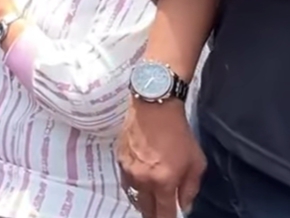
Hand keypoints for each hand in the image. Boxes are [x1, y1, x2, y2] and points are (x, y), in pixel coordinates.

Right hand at [117, 101, 205, 216]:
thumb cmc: (179, 134)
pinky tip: (140, 183)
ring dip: (143, 200)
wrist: (153, 108)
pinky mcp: (119, 159)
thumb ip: (190, 188)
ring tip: (149, 202)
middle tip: (159, 214)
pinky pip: (126, 180)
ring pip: (134, 195)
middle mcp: (142, 179)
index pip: (163, 213)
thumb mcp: (196, 161)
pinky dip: (134, 186)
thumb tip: (184, 205)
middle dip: (153, 214)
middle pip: (145, 208)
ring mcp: (128, 170)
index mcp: (163, 181)